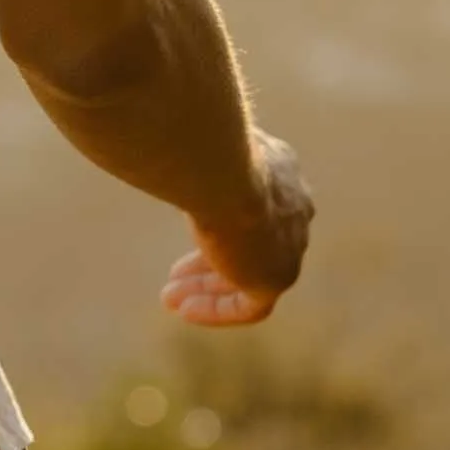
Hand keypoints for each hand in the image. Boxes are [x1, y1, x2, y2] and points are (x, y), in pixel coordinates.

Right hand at [163, 130, 313, 328]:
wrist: (218, 165)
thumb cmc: (194, 143)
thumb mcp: (192, 139)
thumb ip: (188, 150)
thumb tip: (156, 145)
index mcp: (280, 169)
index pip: (257, 202)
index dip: (221, 218)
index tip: (187, 227)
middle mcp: (293, 206)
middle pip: (254, 242)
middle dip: (211, 260)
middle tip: (175, 274)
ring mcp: (291, 244)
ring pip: (249, 274)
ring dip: (208, 287)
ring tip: (170, 298)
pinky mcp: (277, 275)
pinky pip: (250, 305)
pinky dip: (217, 309)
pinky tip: (184, 310)